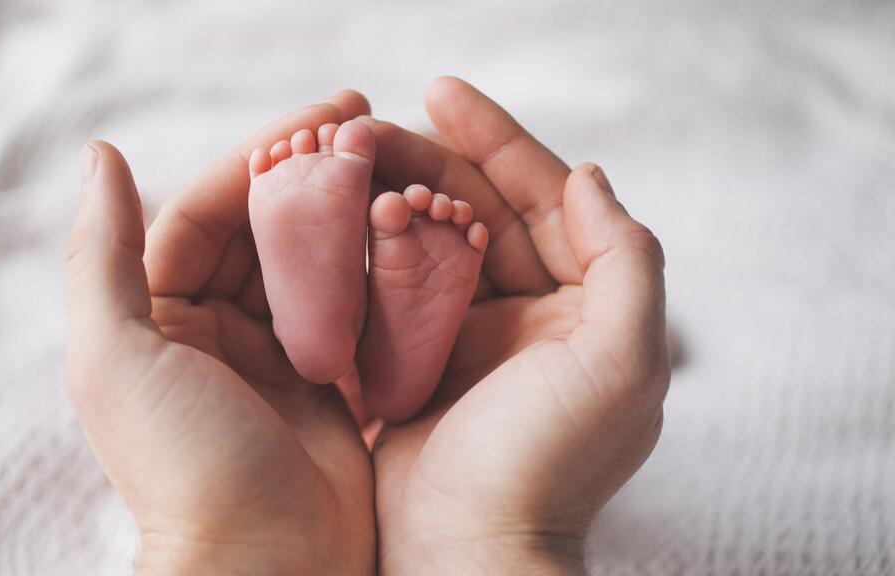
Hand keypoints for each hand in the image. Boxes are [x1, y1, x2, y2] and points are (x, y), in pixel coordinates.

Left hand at [65, 92, 375, 574]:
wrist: (268, 568)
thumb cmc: (185, 467)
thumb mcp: (117, 357)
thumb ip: (102, 256)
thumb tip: (101, 155)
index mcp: (158, 316)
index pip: (206, 211)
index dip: (258, 159)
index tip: (319, 119)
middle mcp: (215, 330)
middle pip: (264, 229)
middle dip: (310, 176)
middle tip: (367, 125)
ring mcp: (276, 355)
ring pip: (313, 262)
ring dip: (347, 215)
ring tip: (395, 169)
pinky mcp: (330, 381)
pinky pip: (352, 307)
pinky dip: (375, 269)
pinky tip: (408, 232)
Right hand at [363, 78, 669, 574]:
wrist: (466, 551)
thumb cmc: (547, 462)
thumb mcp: (623, 359)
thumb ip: (626, 260)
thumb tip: (589, 175)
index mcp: (585, 305)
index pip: (545, 199)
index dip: (499, 140)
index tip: (442, 92)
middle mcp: (531, 313)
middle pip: (481, 211)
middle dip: (430, 161)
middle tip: (368, 125)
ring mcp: (471, 336)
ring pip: (431, 242)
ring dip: (393, 198)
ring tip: (345, 162)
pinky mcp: (417, 361)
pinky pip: (394, 287)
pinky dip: (369, 251)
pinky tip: (338, 220)